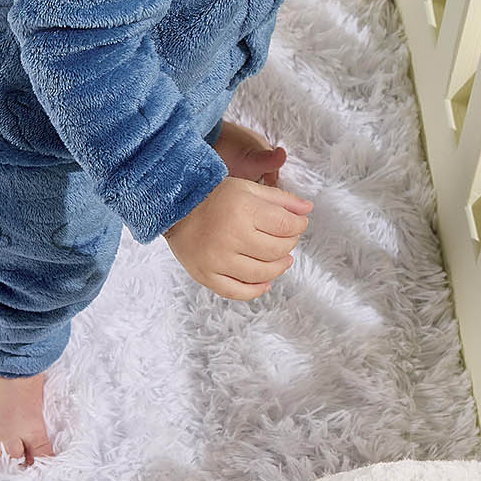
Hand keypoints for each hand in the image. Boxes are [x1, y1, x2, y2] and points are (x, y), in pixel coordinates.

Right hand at [164, 176, 312, 300]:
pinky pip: (237, 292)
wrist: (173, 208)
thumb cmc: (212, 196)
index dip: (298, 226)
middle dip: (289, 245)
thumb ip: (280, 199)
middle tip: (287, 238)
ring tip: (280, 259)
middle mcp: (230, 237)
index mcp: (243, 210)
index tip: (298, 224)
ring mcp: (217, 260)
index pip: (286, 226)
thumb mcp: (247, 188)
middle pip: (277, 251)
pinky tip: (265, 281)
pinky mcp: (206, 275)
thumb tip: (307, 209)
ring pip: (262, 274)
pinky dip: (256, 290)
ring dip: (278, 268)